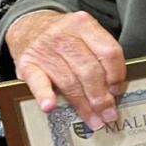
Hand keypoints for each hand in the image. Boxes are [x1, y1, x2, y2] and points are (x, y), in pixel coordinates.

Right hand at [5, 9, 125, 129]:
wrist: (28, 26)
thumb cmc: (63, 36)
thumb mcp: (84, 33)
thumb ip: (99, 54)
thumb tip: (115, 90)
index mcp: (84, 25)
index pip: (108, 52)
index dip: (117, 75)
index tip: (118, 91)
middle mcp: (64, 35)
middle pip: (89, 70)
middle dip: (101, 97)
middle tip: (109, 114)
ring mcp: (44, 50)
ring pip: (69, 82)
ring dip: (83, 105)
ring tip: (94, 120)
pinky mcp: (27, 64)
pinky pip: (38, 82)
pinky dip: (45, 95)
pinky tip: (50, 107)